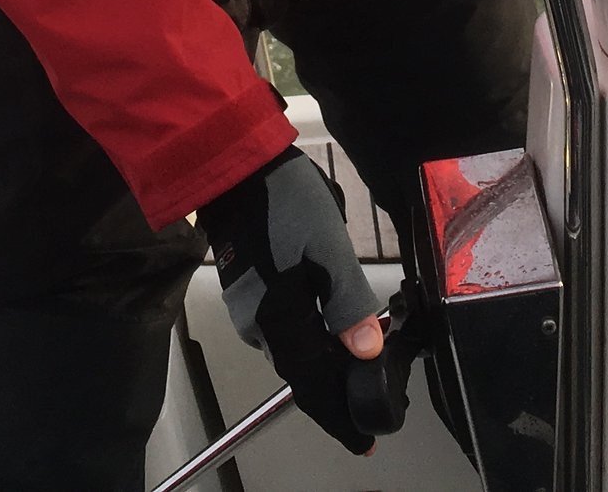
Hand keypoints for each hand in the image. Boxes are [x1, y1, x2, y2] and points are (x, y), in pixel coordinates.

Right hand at [199, 149, 386, 452]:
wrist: (233, 165)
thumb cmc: (285, 202)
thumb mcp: (329, 246)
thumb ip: (348, 301)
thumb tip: (366, 352)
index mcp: (278, 319)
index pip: (311, 384)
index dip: (337, 415)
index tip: (362, 442)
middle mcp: (257, 325)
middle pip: (303, 371)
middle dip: (338, 387)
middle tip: (375, 391)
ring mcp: (248, 308)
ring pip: (294, 348)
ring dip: (326, 359)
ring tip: (361, 362)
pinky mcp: (246, 290)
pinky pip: (283, 327)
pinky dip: (310, 336)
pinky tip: (332, 326)